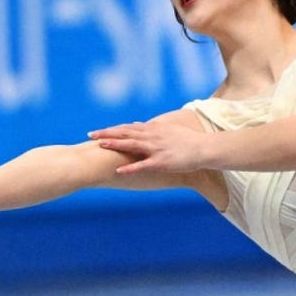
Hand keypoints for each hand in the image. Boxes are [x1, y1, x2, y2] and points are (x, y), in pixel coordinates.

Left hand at [89, 120, 210, 174]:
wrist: (204, 148)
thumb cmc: (188, 141)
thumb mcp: (168, 130)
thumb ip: (150, 127)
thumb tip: (135, 124)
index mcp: (153, 130)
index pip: (128, 128)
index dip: (112, 129)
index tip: (98, 131)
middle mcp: (152, 137)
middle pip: (126, 133)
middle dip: (107, 134)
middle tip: (90, 135)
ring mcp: (157, 149)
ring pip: (132, 145)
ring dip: (116, 144)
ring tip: (100, 146)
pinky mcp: (162, 161)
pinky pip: (143, 165)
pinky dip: (131, 167)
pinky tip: (119, 170)